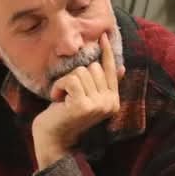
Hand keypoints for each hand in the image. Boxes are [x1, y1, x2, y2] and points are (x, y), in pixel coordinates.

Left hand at [31, 33, 124, 168]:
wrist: (53, 139)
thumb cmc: (65, 116)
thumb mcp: (87, 98)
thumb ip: (104, 84)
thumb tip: (121, 67)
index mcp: (113, 100)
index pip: (110, 70)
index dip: (106, 52)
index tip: (103, 36)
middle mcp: (110, 102)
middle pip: (92, 67)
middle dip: (74, 76)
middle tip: (68, 95)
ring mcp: (99, 104)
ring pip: (81, 72)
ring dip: (64, 83)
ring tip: (62, 99)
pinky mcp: (85, 105)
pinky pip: (71, 80)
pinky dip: (58, 87)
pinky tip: (57, 100)